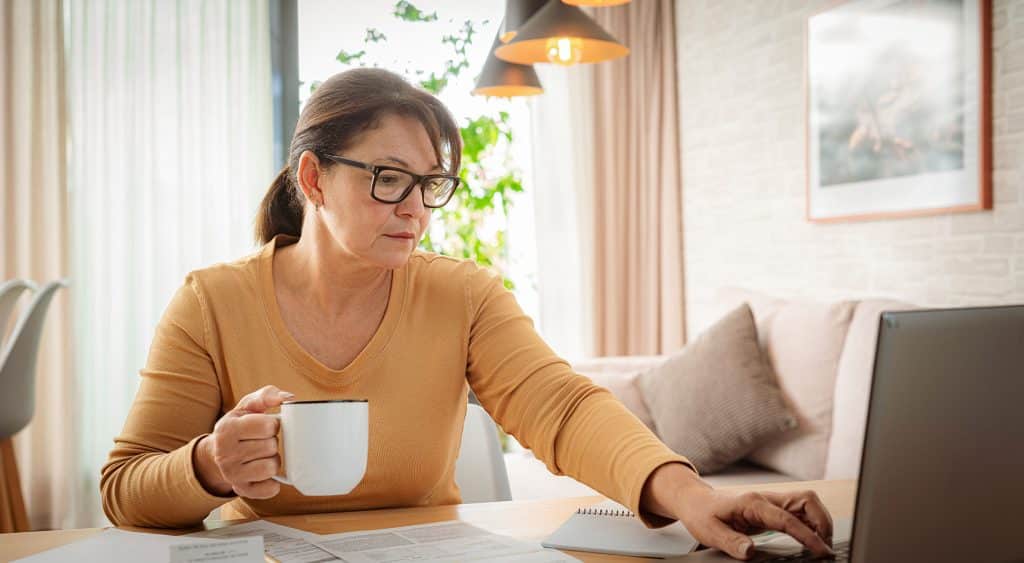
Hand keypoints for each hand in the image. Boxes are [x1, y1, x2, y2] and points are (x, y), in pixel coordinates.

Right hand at [194, 385, 293, 498]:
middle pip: (271, 446)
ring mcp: (232, 474)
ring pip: (272, 467)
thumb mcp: (247, 406)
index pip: (268, 426)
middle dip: (272, 442)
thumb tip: (288, 398)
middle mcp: (225, 453)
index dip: (273, 424)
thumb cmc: (239, 425)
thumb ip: (267, 395)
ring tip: (263, 455)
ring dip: (273, 460)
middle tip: (263, 441)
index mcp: (228, 428)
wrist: (217, 452)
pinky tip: (265, 474)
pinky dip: (273, 482)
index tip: (267, 426)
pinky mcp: (241, 490)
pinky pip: (270, 489)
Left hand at [641, 464, 833, 559]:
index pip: (788, 518)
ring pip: (807, 504)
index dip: (808, 535)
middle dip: (823, 522)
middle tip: (825, 548)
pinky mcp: (773, 509)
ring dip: (820, 522)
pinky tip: (811, 540)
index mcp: (753, 503)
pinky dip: (811, 524)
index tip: (821, 551)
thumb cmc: (702, 514)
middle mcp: (766, 499)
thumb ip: (731, 542)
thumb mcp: (710, 532)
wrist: (695, 501)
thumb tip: (751, 552)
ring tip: (822, 546)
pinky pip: (800, 512)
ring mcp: (771, 502)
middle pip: (806, 502)